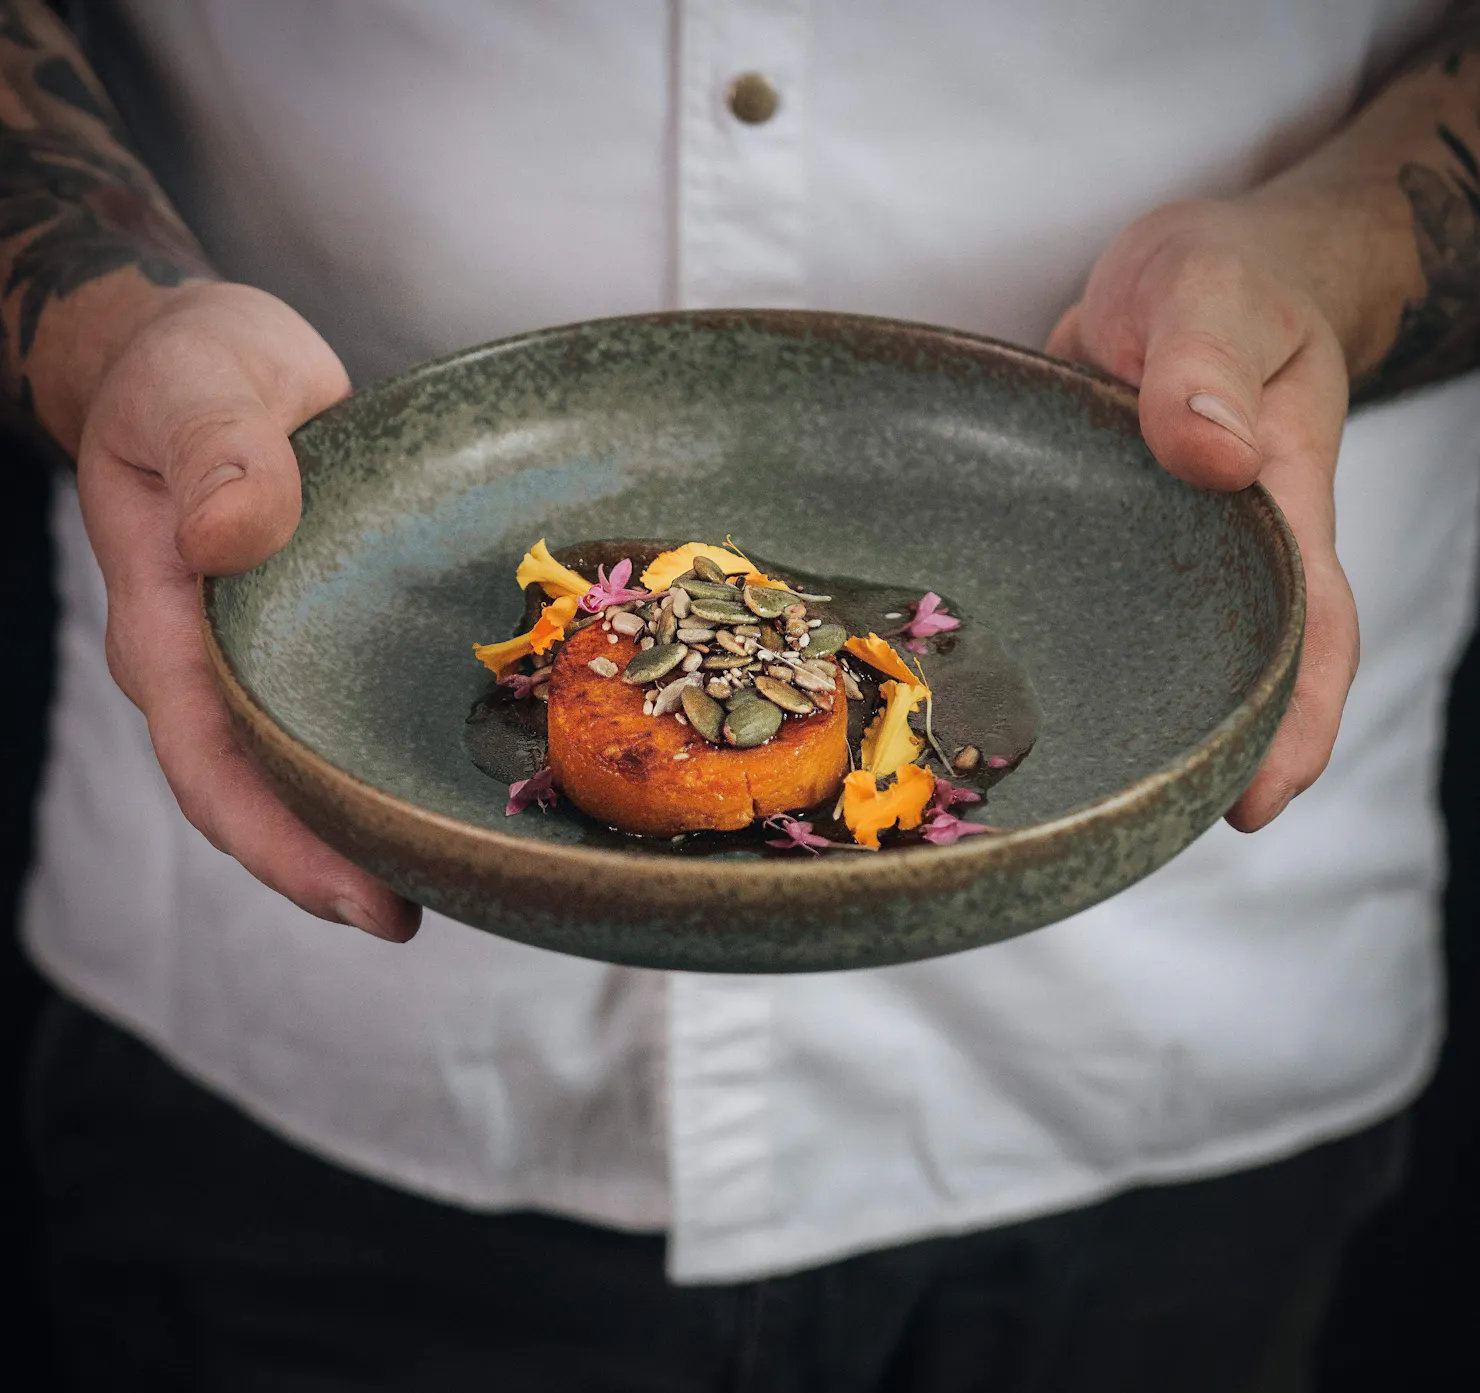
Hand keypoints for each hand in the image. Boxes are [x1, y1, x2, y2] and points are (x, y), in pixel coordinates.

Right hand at [74, 282, 420, 939]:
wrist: (208, 361)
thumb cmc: (191, 371)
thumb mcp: (199, 386)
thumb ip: (216, 451)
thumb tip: (232, 533)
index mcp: (166, 624)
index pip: (207, 761)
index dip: (276, 840)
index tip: (358, 897)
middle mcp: (209, 664)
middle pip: (255, 796)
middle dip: (327, 865)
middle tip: (418, 912)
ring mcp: (258, 661)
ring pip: (298, 772)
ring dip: (359, 831)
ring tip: (449, 877)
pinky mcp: (309, 642)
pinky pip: (337, 721)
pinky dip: (380, 764)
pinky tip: (446, 786)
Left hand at [1047, 199, 1356, 830]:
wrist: (1184, 275)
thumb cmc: (1220, 280)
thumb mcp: (1209, 288)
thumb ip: (1206, 360)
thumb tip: (1213, 455)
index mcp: (1278, 502)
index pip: (1310, 628)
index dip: (1296, 720)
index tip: (1259, 800)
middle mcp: (1220, 548)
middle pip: (1232, 673)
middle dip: (1203, 758)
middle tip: (1137, 835)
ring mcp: (1155, 553)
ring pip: (1151, 655)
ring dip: (1126, 723)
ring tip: (1064, 803)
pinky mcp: (1092, 542)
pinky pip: (1084, 613)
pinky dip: (1059, 659)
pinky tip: (996, 707)